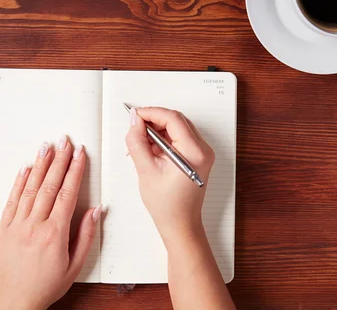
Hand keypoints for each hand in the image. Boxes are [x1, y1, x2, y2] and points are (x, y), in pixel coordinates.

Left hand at [0, 137, 101, 309]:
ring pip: (30, 188)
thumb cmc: (46, 285)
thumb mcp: (75, 265)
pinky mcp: (3, 228)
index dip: (75, 170)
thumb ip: (86, 235)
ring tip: (47, 146)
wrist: (15, 301)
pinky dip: (18, 181)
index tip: (80, 154)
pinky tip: (25, 168)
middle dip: (59, 160)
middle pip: (49, 185)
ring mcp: (17, 225)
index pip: (67, 193)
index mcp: (55, 234)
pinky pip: (12, 199)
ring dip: (40, 164)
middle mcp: (34, 225)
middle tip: (65, 141)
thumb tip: (95, 210)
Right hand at [125, 107, 214, 244]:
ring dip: (157, 130)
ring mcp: (201, 153)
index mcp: (194, 152)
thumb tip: (134, 121)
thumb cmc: (167, 205)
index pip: (173, 119)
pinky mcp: (196, 156)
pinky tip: (150, 150)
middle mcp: (203, 150)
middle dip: (153, 121)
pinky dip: (163, 139)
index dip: (151, 113)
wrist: (179, 224)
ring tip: (140, 144)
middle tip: (134, 128)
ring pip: (176, 128)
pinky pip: (178, 138)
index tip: (135, 116)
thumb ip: (138, 142)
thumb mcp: (146, 170)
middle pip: (176, 120)